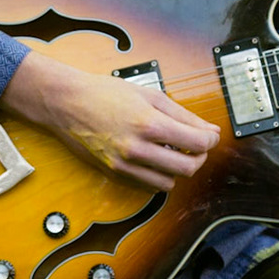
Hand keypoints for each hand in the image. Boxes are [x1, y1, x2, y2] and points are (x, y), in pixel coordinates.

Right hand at [0, 51, 219, 190]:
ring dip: (178, 169)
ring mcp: (124, 165)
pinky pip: (148, 186)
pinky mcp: (114, 174)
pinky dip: (158, 175)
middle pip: (187, 168)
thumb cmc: (106, 93)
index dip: (211, 139)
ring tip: (173, 151)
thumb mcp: (150, 95)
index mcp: (149, 124)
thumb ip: (183, 115)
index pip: (197, 143)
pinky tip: (155, 157)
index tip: (210, 135)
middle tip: (196, 145)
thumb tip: (209, 130)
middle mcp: (137, 149)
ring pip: (168, 183)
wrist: (67, 103)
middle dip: (199, 157)